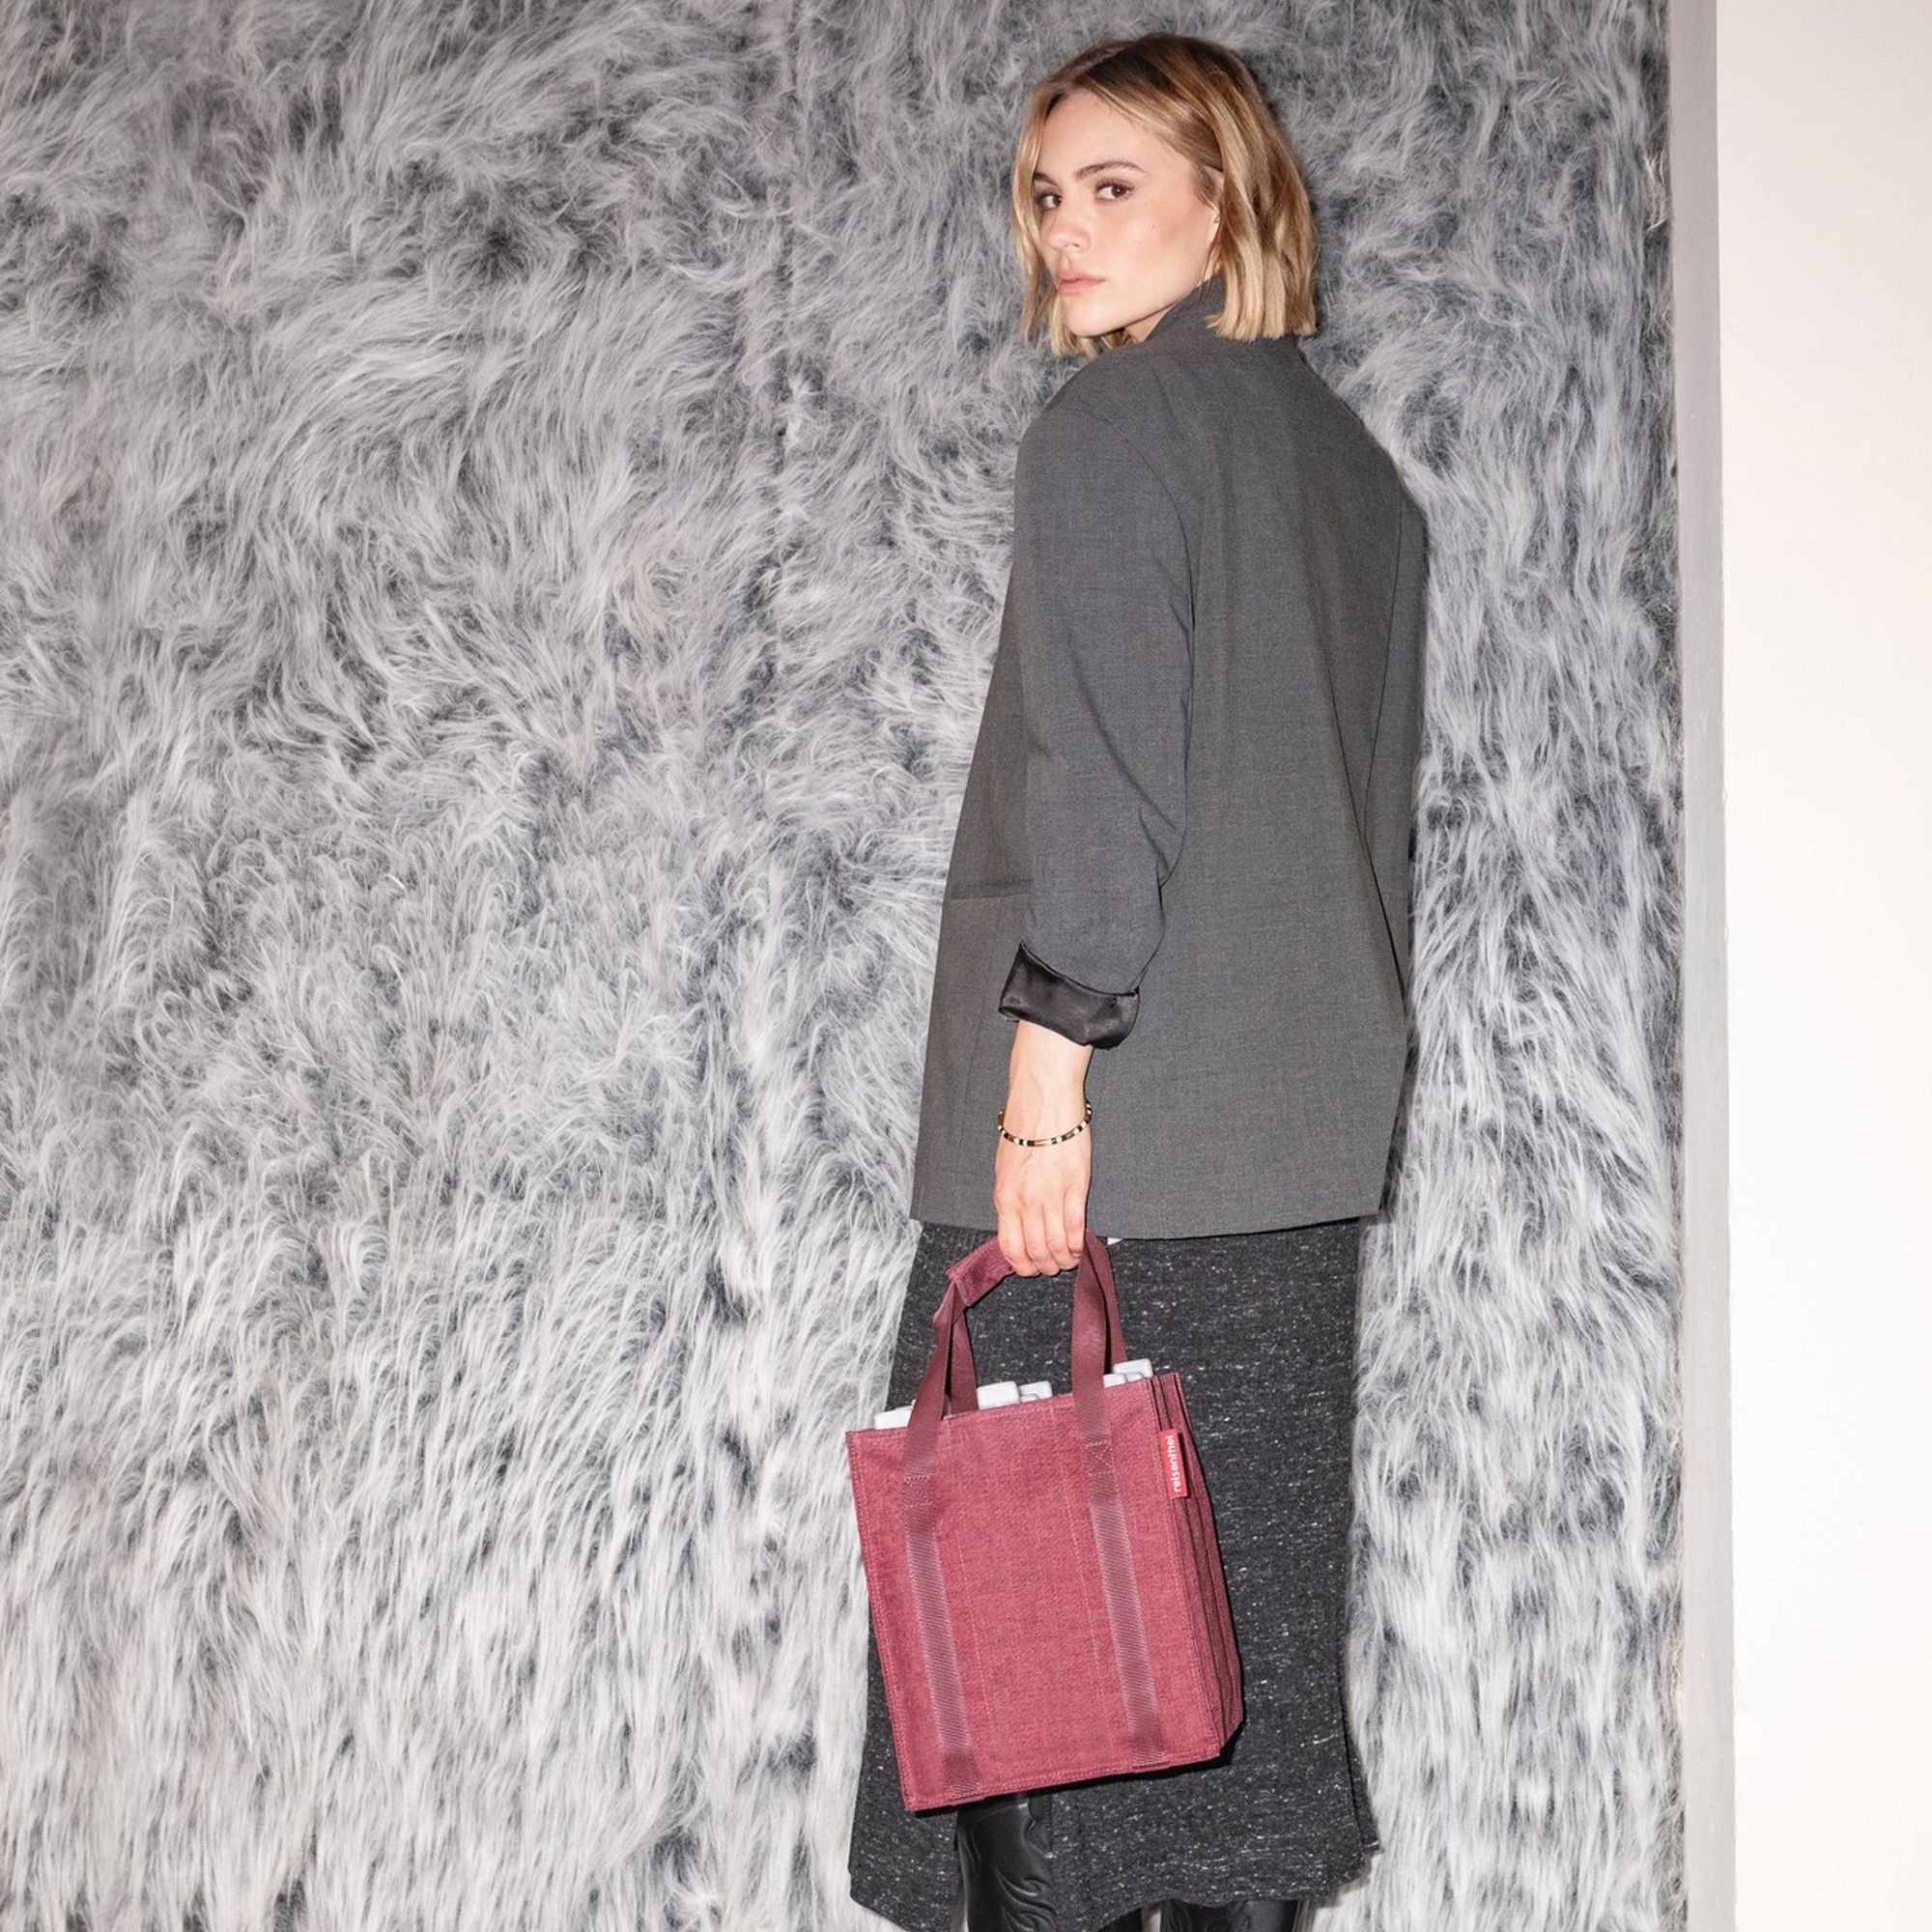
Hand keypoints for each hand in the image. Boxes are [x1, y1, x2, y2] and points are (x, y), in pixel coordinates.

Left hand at [992, 1020, 1094, 1274]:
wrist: (1042, 1100)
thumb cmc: (1022, 1130)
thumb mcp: (1005, 1169)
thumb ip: (1011, 1199)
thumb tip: (1018, 1225)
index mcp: (1004, 1197)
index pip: (1010, 1247)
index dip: (1022, 1266)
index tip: (1032, 1268)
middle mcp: (1024, 1202)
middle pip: (1035, 1251)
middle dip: (1046, 1266)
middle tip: (1054, 1267)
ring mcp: (1050, 1195)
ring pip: (1055, 1245)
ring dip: (1064, 1259)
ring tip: (1069, 1259)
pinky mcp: (1074, 1186)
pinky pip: (1074, 1227)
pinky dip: (1077, 1244)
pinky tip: (1080, 1248)